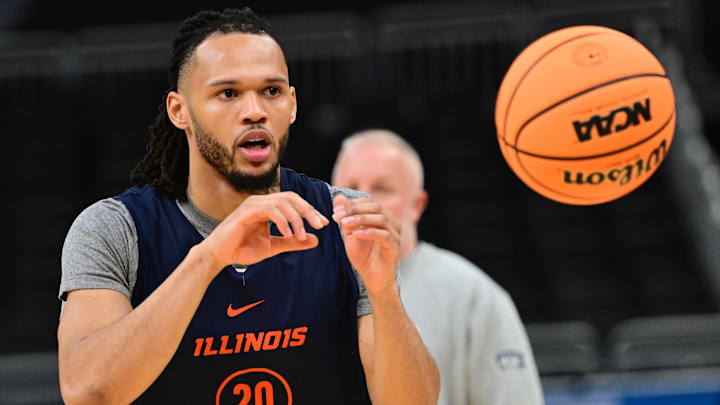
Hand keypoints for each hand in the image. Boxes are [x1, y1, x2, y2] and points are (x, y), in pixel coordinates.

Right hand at [200, 192, 328, 270]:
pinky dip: (282, 221)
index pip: (294, 202)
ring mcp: (253, 204)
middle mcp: (261, 201)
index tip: (324, 223)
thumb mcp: (273, 246)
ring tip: (302, 235)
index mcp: (268, 207)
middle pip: (291, 198)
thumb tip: (315, 240)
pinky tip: (288, 233)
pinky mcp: (247, 211)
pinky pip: (270, 210)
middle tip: (320, 225)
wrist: (219, 256)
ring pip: (283, 202)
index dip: (310, 210)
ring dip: (296, 218)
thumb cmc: (242, 249)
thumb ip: (293, 242)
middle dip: (308, 210)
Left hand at [332, 195, 400, 295]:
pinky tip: (356, 234)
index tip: (335, 211)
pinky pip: (384, 236)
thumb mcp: (350, 234)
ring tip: (345, 223)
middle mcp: (392, 223)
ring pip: (381, 219)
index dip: (352, 204)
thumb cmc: (363, 256)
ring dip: (361, 219)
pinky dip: (369, 232)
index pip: (369, 203)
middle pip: (376, 208)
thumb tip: (338, 197)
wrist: (372, 279)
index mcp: (383, 217)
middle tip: (338, 215)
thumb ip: (346, 217)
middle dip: (355, 209)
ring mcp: (395, 235)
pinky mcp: (395, 248)